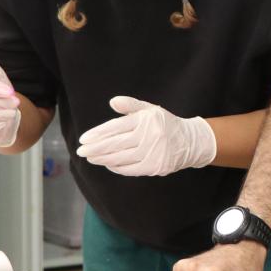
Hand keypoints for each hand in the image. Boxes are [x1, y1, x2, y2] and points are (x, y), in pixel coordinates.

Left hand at [76, 97, 216, 176]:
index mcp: (144, 121)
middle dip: (95, 148)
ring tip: (90, 158)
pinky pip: (130, 169)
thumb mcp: (151, 110)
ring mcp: (151, 153)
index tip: (84, 139)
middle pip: (115, 144)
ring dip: (102, 159)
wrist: (190, 142)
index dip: (97, 134)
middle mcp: (147, 136)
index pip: (115, 127)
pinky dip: (116, 167)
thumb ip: (131, 105)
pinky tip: (107, 164)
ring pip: (121, 158)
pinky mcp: (154, 167)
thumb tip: (112, 101)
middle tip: (81, 151)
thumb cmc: (165, 124)